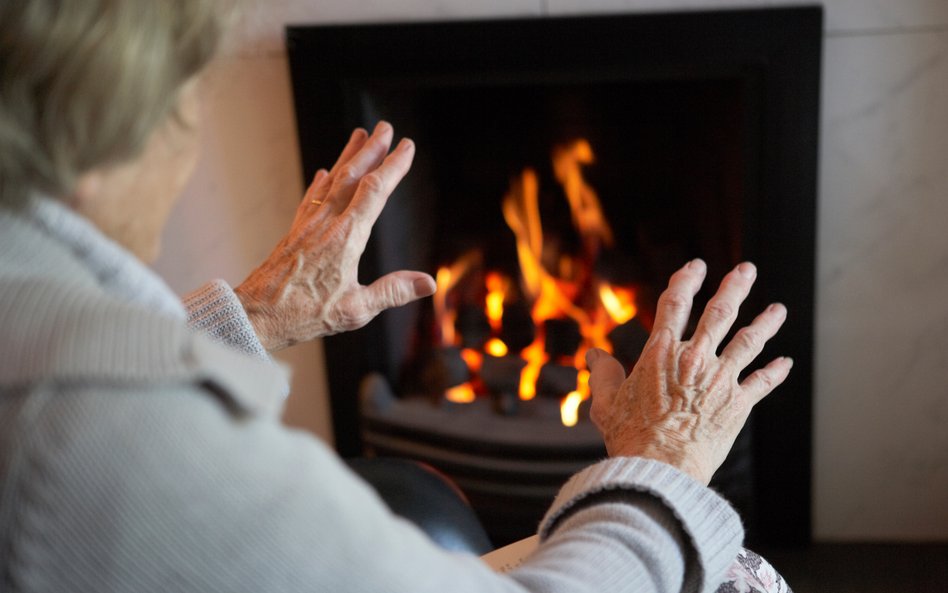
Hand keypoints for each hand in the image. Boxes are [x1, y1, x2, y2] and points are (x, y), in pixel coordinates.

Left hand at [235, 122, 435, 350]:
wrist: (255, 314)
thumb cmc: (304, 314)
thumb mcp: (355, 310)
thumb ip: (393, 292)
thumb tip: (429, 282)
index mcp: (346, 238)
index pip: (375, 192)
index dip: (393, 166)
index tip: (406, 147)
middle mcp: (326, 223)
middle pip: (352, 176)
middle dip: (371, 150)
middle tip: (385, 127)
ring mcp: (308, 225)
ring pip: (331, 181)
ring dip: (348, 156)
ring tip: (359, 135)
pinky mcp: (294, 233)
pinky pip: (311, 198)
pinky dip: (321, 182)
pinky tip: (322, 173)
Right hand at [585, 259, 791, 484]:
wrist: (663, 468)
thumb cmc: (631, 437)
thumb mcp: (606, 403)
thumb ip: (603, 374)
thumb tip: (595, 355)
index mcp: (661, 353)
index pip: (675, 304)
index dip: (686, 280)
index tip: (696, 266)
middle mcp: (695, 359)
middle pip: (720, 313)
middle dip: (734, 287)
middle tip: (746, 271)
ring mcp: (720, 379)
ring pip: (749, 341)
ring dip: (765, 322)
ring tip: (778, 309)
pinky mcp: (738, 404)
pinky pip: (762, 382)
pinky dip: (775, 371)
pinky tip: (786, 362)